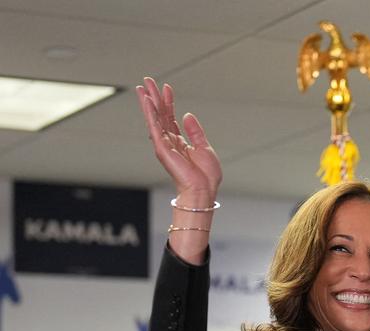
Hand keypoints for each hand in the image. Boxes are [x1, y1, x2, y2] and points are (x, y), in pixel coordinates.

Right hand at [136, 77, 221, 206]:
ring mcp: (164, 144)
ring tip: (143, 86)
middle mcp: (169, 142)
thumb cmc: (205, 176)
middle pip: (159, 114)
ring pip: (154, 118)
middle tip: (148, 81)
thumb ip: (195, 131)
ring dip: (148, 101)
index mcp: (179, 142)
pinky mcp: (162, 148)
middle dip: (154, 97)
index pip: (170, 117)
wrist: (203, 189)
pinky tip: (147, 101)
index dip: (169, 102)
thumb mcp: (204, 147)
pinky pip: (154, 127)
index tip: (167, 88)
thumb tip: (187, 115)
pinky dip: (150, 113)